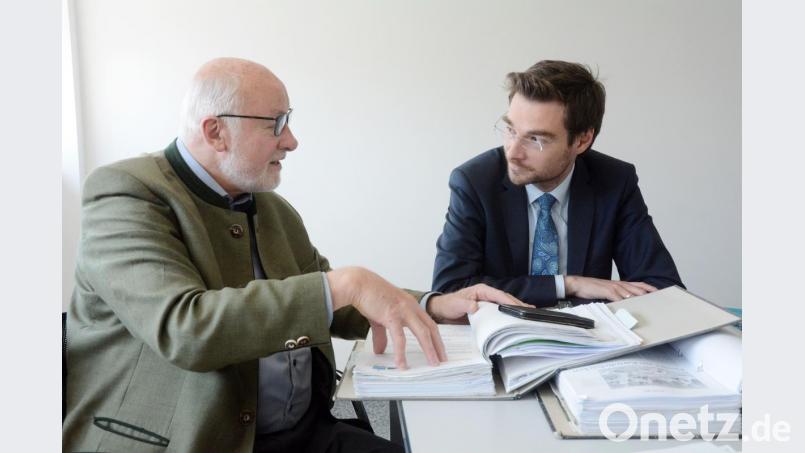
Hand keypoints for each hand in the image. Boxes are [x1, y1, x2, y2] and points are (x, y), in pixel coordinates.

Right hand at [327, 267, 445, 369]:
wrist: (358, 284)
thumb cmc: (369, 296)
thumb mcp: (379, 317)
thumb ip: (382, 335)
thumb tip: (380, 351)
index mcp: (411, 305)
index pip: (429, 324)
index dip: (436, 338)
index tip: (440, 351)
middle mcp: (411, 307)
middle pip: (431, 329)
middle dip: (438, 346)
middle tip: (443, 361)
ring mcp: (403, 311)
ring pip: (422, 333)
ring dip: (429, 350)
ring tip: (433, 363)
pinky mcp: (391, 316)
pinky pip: (399, 338)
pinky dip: (401, 353)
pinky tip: (402, 364)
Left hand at [427, 284, 529, 323]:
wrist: (442, 311)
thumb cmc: (448, 305)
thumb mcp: (455, 304)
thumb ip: (465, 304)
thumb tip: (475, 307)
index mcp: (481, 290)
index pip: (498, 294)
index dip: (508, 301)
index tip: (517, 308)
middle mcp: (486, 294)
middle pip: (505, 298)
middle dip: (517, 304)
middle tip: (530, 312)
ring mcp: (488, 302)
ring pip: (505, 304)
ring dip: (516, 309)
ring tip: (529, 315)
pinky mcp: (487, 310)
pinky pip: (500, 311)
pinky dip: (509, 314)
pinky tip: (517, 318)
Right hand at [564, 276, 656, 300]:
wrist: (578, 284)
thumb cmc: (592, 289)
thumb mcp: (607, 291)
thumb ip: (616, 295)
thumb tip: (625, 303)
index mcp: (619, 284)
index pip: (637, 284)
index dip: (648, 287)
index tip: (657, 291)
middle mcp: (618, 284)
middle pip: (636, 287)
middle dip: (647, 292)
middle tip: (657, 297)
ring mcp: (612, 287)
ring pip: (628, 291)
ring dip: (637, 295)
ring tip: (646, 301)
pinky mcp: (605, 290)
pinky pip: (616, 295)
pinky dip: (622, 299)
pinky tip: (627, 302)